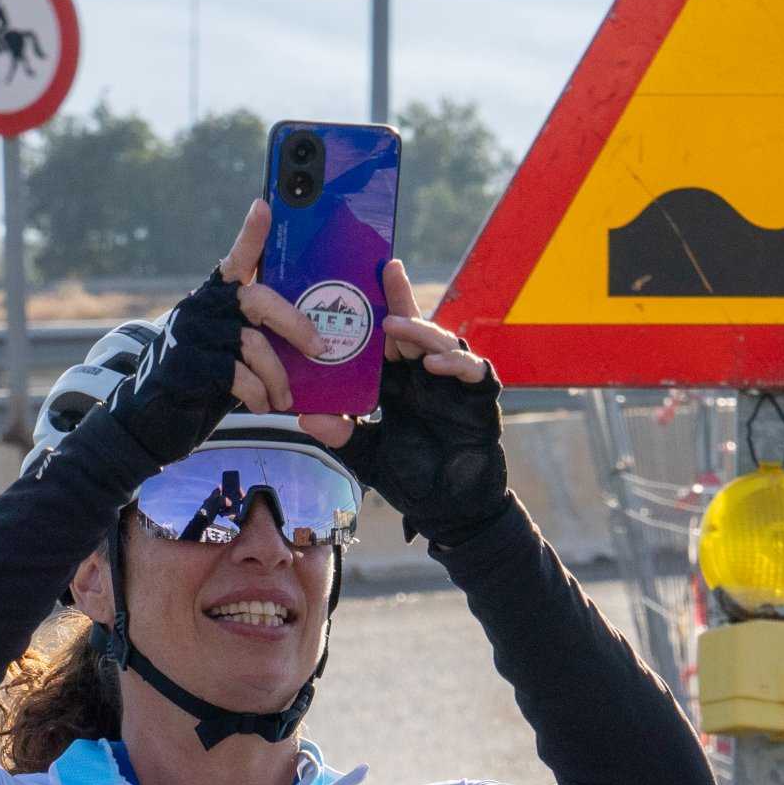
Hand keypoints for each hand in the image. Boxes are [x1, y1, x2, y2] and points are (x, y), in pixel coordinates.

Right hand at [103, 203, 326, 461]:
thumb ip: (254, 334)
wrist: (151, 421)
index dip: (251, 233)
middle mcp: (201, 307)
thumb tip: (310, 340)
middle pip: (258, 299)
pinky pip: (236, 374)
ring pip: (252, 343)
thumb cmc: (201, 384)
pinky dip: (256, 393)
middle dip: (295, 324)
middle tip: (320, 349)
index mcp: (215, 299)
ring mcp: (190, 334)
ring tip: (284, 399)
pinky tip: (261, 406)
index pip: (236, 259)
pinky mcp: (184, 364)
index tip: (265, 206)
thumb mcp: (229, 352)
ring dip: (277, 376)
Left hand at [313, 258, 509, 547]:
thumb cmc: (413, 481)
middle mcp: (424, 378)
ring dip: (420, 332)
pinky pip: (475, 372)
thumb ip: (341, 435)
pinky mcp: (480, 401)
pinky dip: (457, 364)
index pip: (382, 341)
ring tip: (396, 327)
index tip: (354, 282)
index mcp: (397, 384)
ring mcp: (453, 387)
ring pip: (442, 343)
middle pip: (412, 329)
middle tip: (385, 272)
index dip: (374, 310)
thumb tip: (303, 415)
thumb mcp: (368, 456)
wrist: (451, 513)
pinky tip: (435, 365)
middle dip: (399, 299)